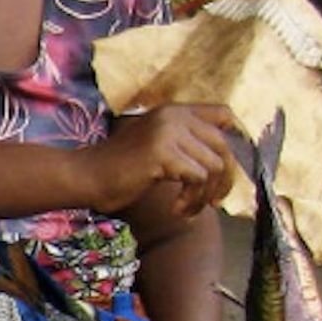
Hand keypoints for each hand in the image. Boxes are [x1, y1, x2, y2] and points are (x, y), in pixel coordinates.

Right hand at [86, 103, 238, 216]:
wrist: (86, 176)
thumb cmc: (120, 169)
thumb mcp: (158, 148)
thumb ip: (186, 145)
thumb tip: (227, 162)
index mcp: (173, 111)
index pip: (223, 114)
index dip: (235, 140)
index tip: (226, 169)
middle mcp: (173, 115)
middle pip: (223, 146)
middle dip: (223, 179)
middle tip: (210, 201)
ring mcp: (167, 131)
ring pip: (213, 165)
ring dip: (204, 195)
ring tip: (188, 209)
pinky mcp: (161, 152)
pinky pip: (197, 178)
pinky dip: (192, 199)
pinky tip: (177, 209)